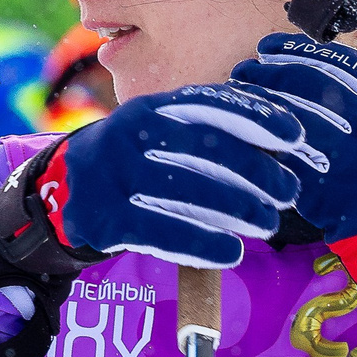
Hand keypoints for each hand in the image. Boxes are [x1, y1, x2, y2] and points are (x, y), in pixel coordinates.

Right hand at [42, 82, 318, 269]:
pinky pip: (161, 230)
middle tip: (288, 192)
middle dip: (255, 170)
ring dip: (236, 208)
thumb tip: (280, 143)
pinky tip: (232, 253)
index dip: (255, 117)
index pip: (209, 104)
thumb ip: (208, 133)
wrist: (61, 192)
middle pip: (203, 148)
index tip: (295, 137)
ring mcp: (111, 175)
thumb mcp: (161, 134)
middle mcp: (129, 133)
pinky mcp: (103, 217)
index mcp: (151, 107)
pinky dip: (201, 243)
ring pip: (185, 189)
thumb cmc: (134, 162)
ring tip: (268, 224)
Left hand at [233, 31, 356, 298]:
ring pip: (297, 125)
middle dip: (274, 75)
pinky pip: (287, 164)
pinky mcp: (329, 196)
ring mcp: (353, 165)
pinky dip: (262, 148)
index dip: (303, 52)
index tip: (272, 46)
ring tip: (237, 98)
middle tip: (244, 69)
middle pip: (315, 90)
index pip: (347, 66)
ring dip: (261, 108)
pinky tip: (241, 137)